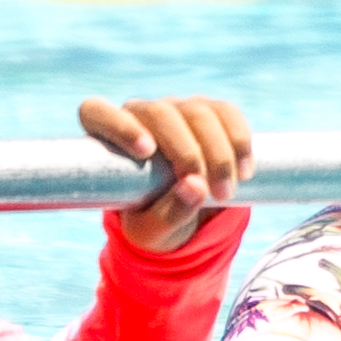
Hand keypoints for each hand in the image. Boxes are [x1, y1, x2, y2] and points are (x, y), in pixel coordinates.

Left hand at [80, 93, 252, 253]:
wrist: (184, 214)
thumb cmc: (153, 220)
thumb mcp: (153, 231)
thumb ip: (168, 214)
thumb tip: (196, 185)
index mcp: (107, 139)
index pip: (95, 112)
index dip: (119, 126)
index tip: (146, 152)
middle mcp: (139, 116)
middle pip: (160, 113)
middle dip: (187, 152)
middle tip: (207, 191)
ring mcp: (176, 109)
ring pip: (197, 112)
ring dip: (218, 154)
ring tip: (224, 193)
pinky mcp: (209, 111)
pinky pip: (227, 113)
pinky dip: (240, 141)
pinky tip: (245, 171)